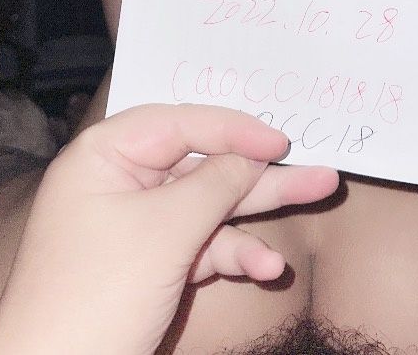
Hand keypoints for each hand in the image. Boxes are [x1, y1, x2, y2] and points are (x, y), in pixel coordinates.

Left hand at [0, 103, 338, 354]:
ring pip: (209, 206)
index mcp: (105, 156)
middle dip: (260, 172)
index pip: (178, 123)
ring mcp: (138, 225)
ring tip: (319, 196)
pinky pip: (201, 246)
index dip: (233, 128)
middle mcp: (121, 182)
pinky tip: (268, 269)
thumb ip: (214, 185)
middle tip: (317, 168)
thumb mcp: (164, 231)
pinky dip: (234, 255)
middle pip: (201, 165)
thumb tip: (251, 157)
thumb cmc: (98, 293)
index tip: (281, 142)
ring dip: (258, 214)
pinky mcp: (152, 263)